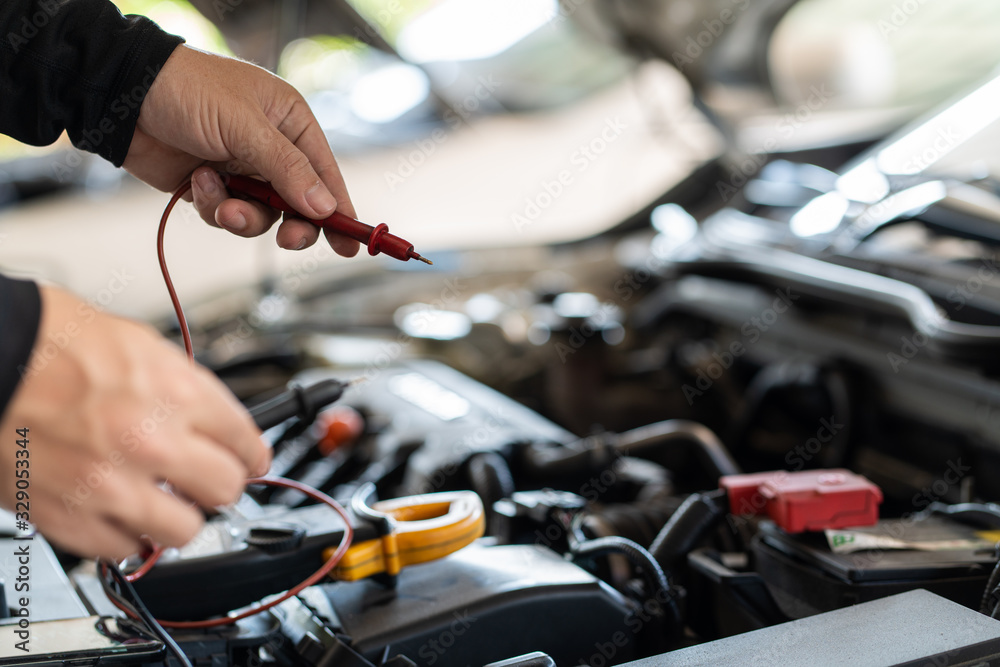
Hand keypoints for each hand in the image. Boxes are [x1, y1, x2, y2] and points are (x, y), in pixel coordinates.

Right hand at [0, 286, 269, 558]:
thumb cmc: (50, 341)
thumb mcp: (141, 345)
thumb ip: (183, 389)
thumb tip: (211, 420)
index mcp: (177, 395)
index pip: (247, 441)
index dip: (254, 453)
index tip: (252, 461)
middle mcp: (152, 443)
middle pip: (227, 489)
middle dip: (222, 483)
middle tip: (209, 479)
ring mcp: (112, 486)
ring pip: (185, 530)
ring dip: (180, 516)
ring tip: (166, 501)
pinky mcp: (71, 517)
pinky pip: (123, 549)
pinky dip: (127, 535)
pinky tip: (122, 514)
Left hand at [123, 45, 359, 254]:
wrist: (123, 95)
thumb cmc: (187, 90)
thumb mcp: (244, 126)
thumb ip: (286, 169)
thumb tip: (324, 206)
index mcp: (290, 122)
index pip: (325, 173)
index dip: (340, 209)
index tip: (351, 244)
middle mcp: (271, 148)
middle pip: (299, 204)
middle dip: (292, 224)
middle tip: (286, 239)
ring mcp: (242, 170)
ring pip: (262, 216)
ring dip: (242, 216)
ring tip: (220, 201)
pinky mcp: (213, 187)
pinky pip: (228, 215)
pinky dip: (214, 207)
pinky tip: (197, 182)